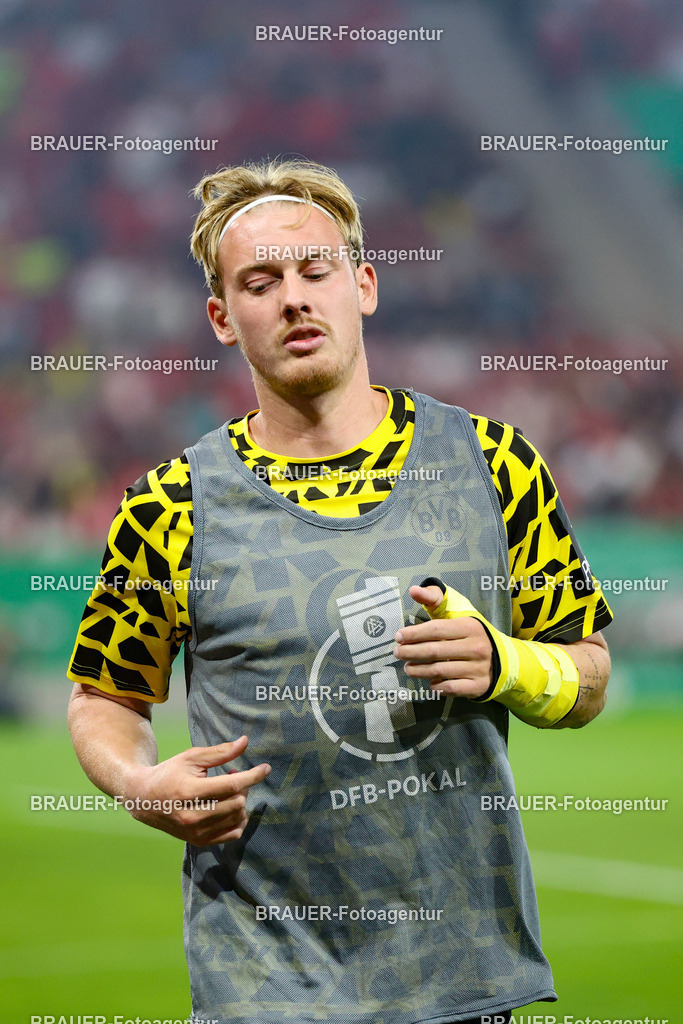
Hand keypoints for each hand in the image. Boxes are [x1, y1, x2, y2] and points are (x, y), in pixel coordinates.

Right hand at [122, 735, 270, 845]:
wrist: (144, 800)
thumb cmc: (170, 773)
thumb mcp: (192, 757)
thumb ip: (220, 752)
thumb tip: (245, 742)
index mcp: (190, 792)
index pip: (232, 786)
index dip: (253, 776)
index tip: (266, 768)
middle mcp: (193, 816)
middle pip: (237, 803)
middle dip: (243, 787)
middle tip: (233, 775)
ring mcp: (196, 832)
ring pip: (237, 818)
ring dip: (240, 802)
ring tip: (228, 790)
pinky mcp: (199, 841)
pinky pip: (232, 834)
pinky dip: (238, 820)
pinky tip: (231, 807)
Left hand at [392, 584, 493, 697]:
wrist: (502, 658)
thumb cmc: (470, 634)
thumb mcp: (457, 613)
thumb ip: (433, 599)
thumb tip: (413, 590)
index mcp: (470, 626)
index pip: (436, 629)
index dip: (414, 633)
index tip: (398, 636)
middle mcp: (476, 647)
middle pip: (435, 651)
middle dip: (411, 652)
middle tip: (397, 653)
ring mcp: (478, 668)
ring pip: (440, 670)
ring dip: (419, 671)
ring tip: (408, 668)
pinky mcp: (478, 686)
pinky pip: (452, 688)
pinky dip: (437, 686)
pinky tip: (430, 683)